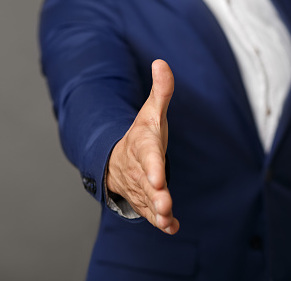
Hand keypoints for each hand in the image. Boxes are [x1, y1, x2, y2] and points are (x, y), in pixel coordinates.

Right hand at [106, 60, 179, 234]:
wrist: (117, 158)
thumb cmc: (141, 135)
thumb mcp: (150, 112)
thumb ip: (161, 91)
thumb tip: (161, 62)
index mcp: (141, 146)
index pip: (147, 155)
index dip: (153, 167)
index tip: (160, 179)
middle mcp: (138, 168)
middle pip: (147, 182)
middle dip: (155, 195)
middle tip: (165, 204)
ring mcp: (140, 186)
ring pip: (147, 201)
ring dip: (157, 212)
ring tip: (168, 219)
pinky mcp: (145, 200)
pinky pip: (151, 213)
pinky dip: (161, 222)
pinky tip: (173, 228)